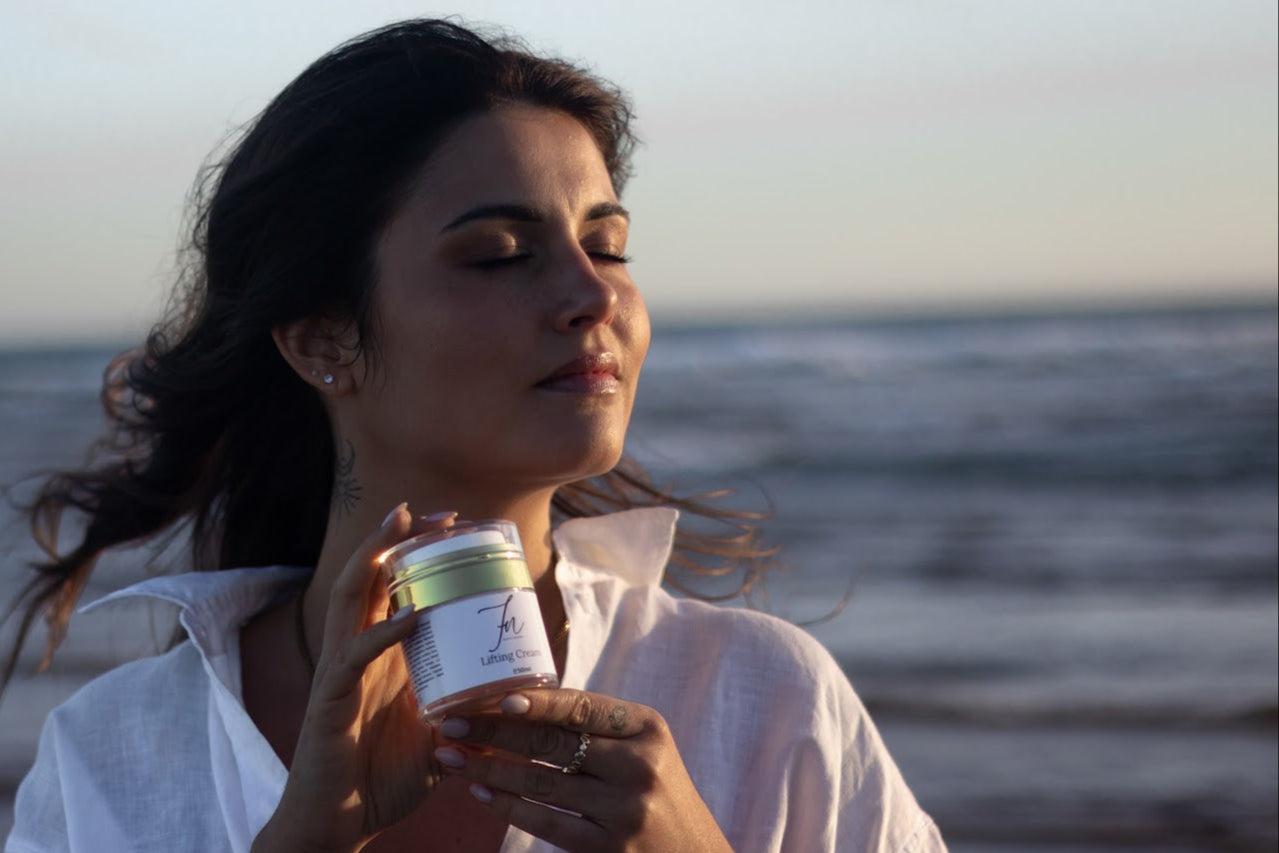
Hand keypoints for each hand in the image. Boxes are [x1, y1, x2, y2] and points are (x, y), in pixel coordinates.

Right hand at [254, 504, 454, 852]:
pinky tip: (409, 617)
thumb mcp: (439, 736)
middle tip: (434, 513)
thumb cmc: (383, 779)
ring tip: (403, 526)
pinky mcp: (330, 703)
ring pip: (350, 599)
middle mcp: (357, 653)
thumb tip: (514, 696)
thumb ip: (468, 711)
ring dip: (375, 559)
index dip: (415, 551)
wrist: (340, 824)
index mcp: (379, 655)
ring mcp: (340, 673)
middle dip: (395, 538)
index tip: (453, 523)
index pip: (391, 585)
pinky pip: (354, 658)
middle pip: (368, 577)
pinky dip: (382, 634)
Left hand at [434, 689, 733, 852]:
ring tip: (450, 758)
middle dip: (494, 732)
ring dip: (488, 769)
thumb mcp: (644, 748)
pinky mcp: (608, 848)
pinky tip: (481, 793)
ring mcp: (623, 810)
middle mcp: (638, 765)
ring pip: (541, 782)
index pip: (581, 707)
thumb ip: (598, 727)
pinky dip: (508, 806)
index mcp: (646, 728)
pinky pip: (545, 822)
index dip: (536, 702)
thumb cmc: (656, 791)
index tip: (494, 699)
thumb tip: (520, 702)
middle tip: (452, 723)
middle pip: (553, 743)